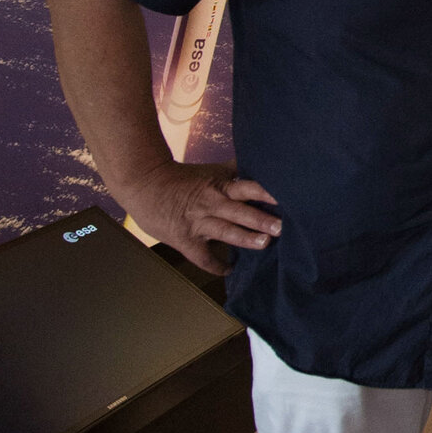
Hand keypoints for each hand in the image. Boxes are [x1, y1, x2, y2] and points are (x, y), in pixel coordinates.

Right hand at [118, 164, 279, 276]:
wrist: (144, 184)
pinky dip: (216, 265)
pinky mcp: (185, 240)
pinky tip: (229, 270)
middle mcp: (213, 204)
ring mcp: (199, 223)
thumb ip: (234, 170)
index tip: (287, 197)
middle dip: (262, 219)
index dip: (267, 193)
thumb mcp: (210, 171)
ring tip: (264, 243)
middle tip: (282, 226)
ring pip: (226, 232)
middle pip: (241, 211)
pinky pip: (203, 257)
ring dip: (246, 238)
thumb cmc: (180, 178)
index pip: (248, 187)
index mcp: (220, 186)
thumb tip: (258, 161)